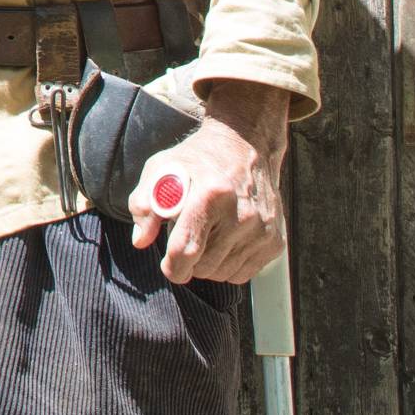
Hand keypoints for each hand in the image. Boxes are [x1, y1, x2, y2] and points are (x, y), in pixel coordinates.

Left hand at [128, 80, 289, 285]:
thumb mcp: (163, 167)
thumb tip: (140, 240)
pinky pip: (244, 273)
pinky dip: (231, 264)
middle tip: (189, 239)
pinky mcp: (275, 239)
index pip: (186, 251)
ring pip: (223, 274)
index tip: (168, 264)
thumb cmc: (200, 157)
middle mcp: (241, 214)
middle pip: (204, 268)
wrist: (246, 141)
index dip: (172, 267)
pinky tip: (227, 239)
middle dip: (190, 262)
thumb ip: (144, 202)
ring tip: (208, 235)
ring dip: (210, 264)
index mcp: (210, 195)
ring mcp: (261, 229)